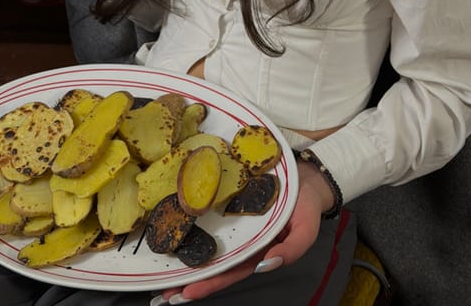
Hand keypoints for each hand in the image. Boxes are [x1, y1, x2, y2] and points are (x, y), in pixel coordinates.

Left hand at [156, 159, 334, 303]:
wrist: (309, 176)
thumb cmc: (306, 206)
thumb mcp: (306, 230)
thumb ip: (292, 250)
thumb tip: (266, 265)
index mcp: (260, 252)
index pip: (231, 272)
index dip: (210, 283)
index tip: (187, 292)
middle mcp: (244, 242)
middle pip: (214, 265)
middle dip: (190, 281)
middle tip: (163, 295)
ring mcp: (236, 224)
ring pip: (209, 245)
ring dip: (187, 260)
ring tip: (161, 276)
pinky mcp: (231, 203)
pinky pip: (211, 218)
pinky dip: (194, 228)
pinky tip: (176, 232)